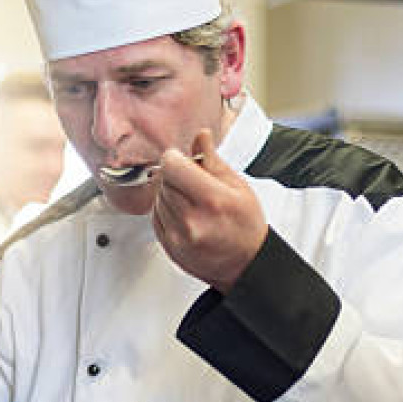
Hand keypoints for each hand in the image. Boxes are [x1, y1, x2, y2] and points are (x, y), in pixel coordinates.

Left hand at [153, 129, 267, 292]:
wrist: (245, 265)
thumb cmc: (246, 226)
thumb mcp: (238, 187)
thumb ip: (213, 161)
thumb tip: (200, 136)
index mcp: (212, 200)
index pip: (172, 165)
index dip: (175, 158)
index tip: (183, 161)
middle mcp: (192, 220)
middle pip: (164, 181)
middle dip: (176, 177)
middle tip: (195, 185)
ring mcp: (178, 237)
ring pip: (158, 198)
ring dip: (170, 195)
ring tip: (193, 203)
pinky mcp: (169, 247)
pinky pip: (156, 217)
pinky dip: (167, 212)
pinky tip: (186, 216)